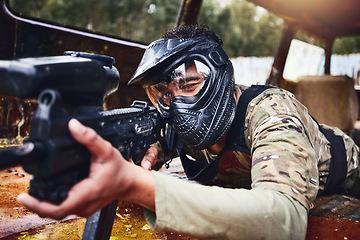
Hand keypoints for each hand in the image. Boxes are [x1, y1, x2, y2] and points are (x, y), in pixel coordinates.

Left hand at [17, 119, 154, 219]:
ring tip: (35, 191)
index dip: (38, 205)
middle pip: (52, 212)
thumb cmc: (119, 170)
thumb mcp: (106, 150)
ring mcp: (83, 209)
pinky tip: (51, 192)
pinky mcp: (83, 208)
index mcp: (88, 192)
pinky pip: (64, 209)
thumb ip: (89, 138)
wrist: (129, 182)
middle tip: (27, 190)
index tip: (25, 196)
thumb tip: (73, 126)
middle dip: (37, 203)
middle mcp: (84, 205)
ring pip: (57, 212)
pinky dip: (54, 203)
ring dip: (44, 204)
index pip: (58, 208)